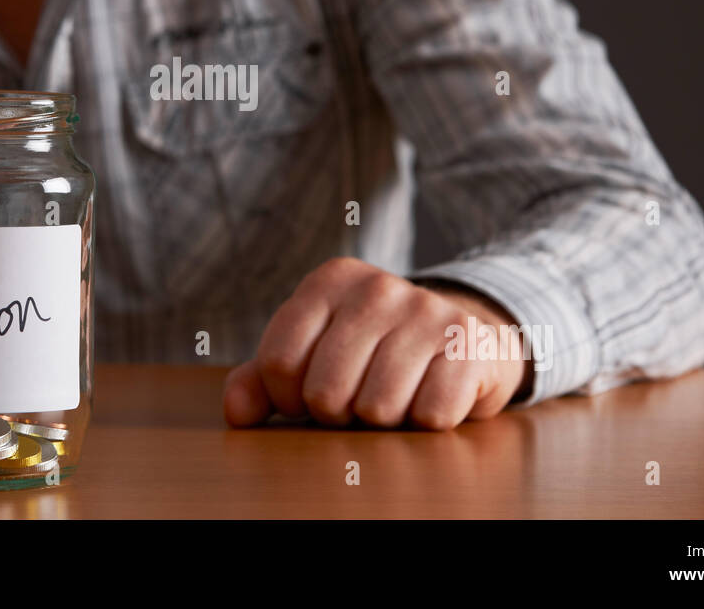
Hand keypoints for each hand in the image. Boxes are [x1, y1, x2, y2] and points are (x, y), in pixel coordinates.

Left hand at [223, 258, 530, 429]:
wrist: (462, 344)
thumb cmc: (371, 357)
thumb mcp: (312, 357)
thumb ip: (262, 382)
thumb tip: (237, 412)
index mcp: (329, 280)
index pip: (278, 362)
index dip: (289, 398)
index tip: (309, 396)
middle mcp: (377, 286)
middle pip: (326, 392)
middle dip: (338, 414)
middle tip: (358, 399)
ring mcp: (426, 310)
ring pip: (377, 409)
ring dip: (384, 422)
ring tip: (395, 396)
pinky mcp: (466, 342)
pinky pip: (429, 416)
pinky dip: (426, 423)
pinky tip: (429, 395)